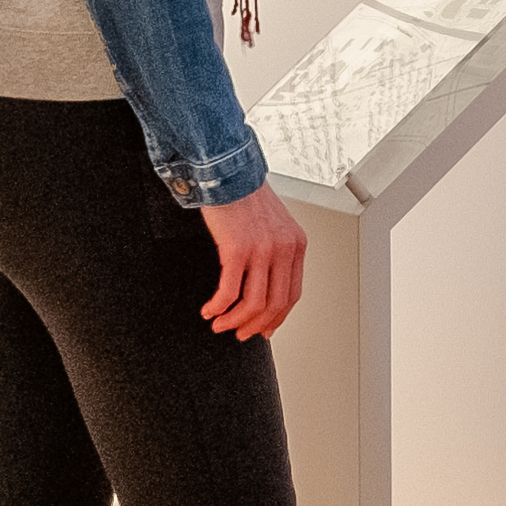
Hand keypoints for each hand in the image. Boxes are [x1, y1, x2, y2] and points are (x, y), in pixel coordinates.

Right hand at [199, 187, 304, 338]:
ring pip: (253, 304)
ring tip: (220, 324)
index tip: (264, 329)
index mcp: (296, 245)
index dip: (278, 318)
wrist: (227, 171)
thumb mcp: (273, 224)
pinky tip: (209, 310)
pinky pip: (229, 291)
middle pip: (275, 305)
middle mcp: (284, 249)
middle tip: (238, 333)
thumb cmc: (245, 196)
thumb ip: (275, 251)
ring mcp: (262, 250)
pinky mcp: (238, 249)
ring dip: (234, 321)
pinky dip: (218, 307)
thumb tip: (265, 283)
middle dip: (254, 326)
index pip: (292, 294)